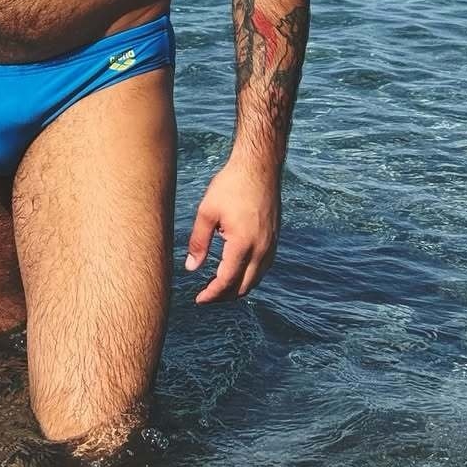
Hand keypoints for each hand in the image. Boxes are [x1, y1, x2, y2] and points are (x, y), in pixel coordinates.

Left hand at [184, 157, 280, 302]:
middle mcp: (261, 250)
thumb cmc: (231, 185)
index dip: (212, 294)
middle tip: (206, 296)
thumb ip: (199, 242)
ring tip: (218, 287)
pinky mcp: (275, 239)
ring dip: (238, 287)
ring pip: (256, 280)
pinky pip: (263, 268)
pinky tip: (236, 270)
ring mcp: (271, 245)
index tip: (198, 299)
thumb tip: (190, 268)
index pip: (226, 281)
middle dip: (224, 296)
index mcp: (243, 244)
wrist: (259, 167)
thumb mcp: (207, 212)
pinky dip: (249, 276)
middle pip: (244, 287)